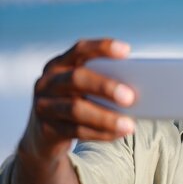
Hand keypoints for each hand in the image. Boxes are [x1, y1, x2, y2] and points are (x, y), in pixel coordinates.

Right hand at [20, 39, 135, 158]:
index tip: (126, 51)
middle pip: (77, 78)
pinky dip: (101, 133)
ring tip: (129, 125)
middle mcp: (49, 81)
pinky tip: (119, 134)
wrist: (44, 135)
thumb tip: (138, 91)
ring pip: (76, 109)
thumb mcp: (84, 89)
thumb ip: (103, 83)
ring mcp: (44, 105)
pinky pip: (77, 131)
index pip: (80, 50)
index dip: (102, 48)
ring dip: (106, 118)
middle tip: (130, 97)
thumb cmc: (77, 103)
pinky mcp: (46, 129)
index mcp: (61, 64)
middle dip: (105, 87)